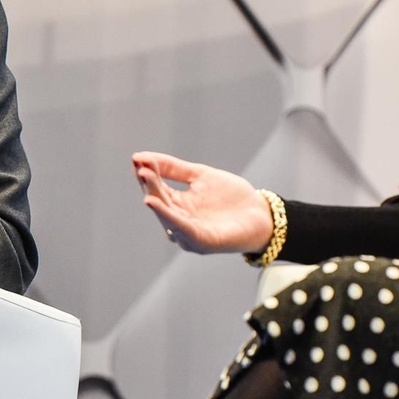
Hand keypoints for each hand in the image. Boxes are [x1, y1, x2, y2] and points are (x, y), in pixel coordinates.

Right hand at [133, 151, 272, 254]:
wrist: (261, 214)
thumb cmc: (231, 197)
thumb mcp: (200, 175)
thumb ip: (174, 168)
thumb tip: (143, 156)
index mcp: (178, 205)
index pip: (156, 189)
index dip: (147, 174)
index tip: (136, 158)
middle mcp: (178, 221)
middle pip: (159, 201)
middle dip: (149, 184)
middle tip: (140, 166)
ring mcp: (188, 234)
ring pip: (166, 215)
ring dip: (154, 197)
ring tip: (144, 180)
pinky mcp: (201, 242)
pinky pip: (182, 228)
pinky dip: (168, 216)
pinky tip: (156, 203)